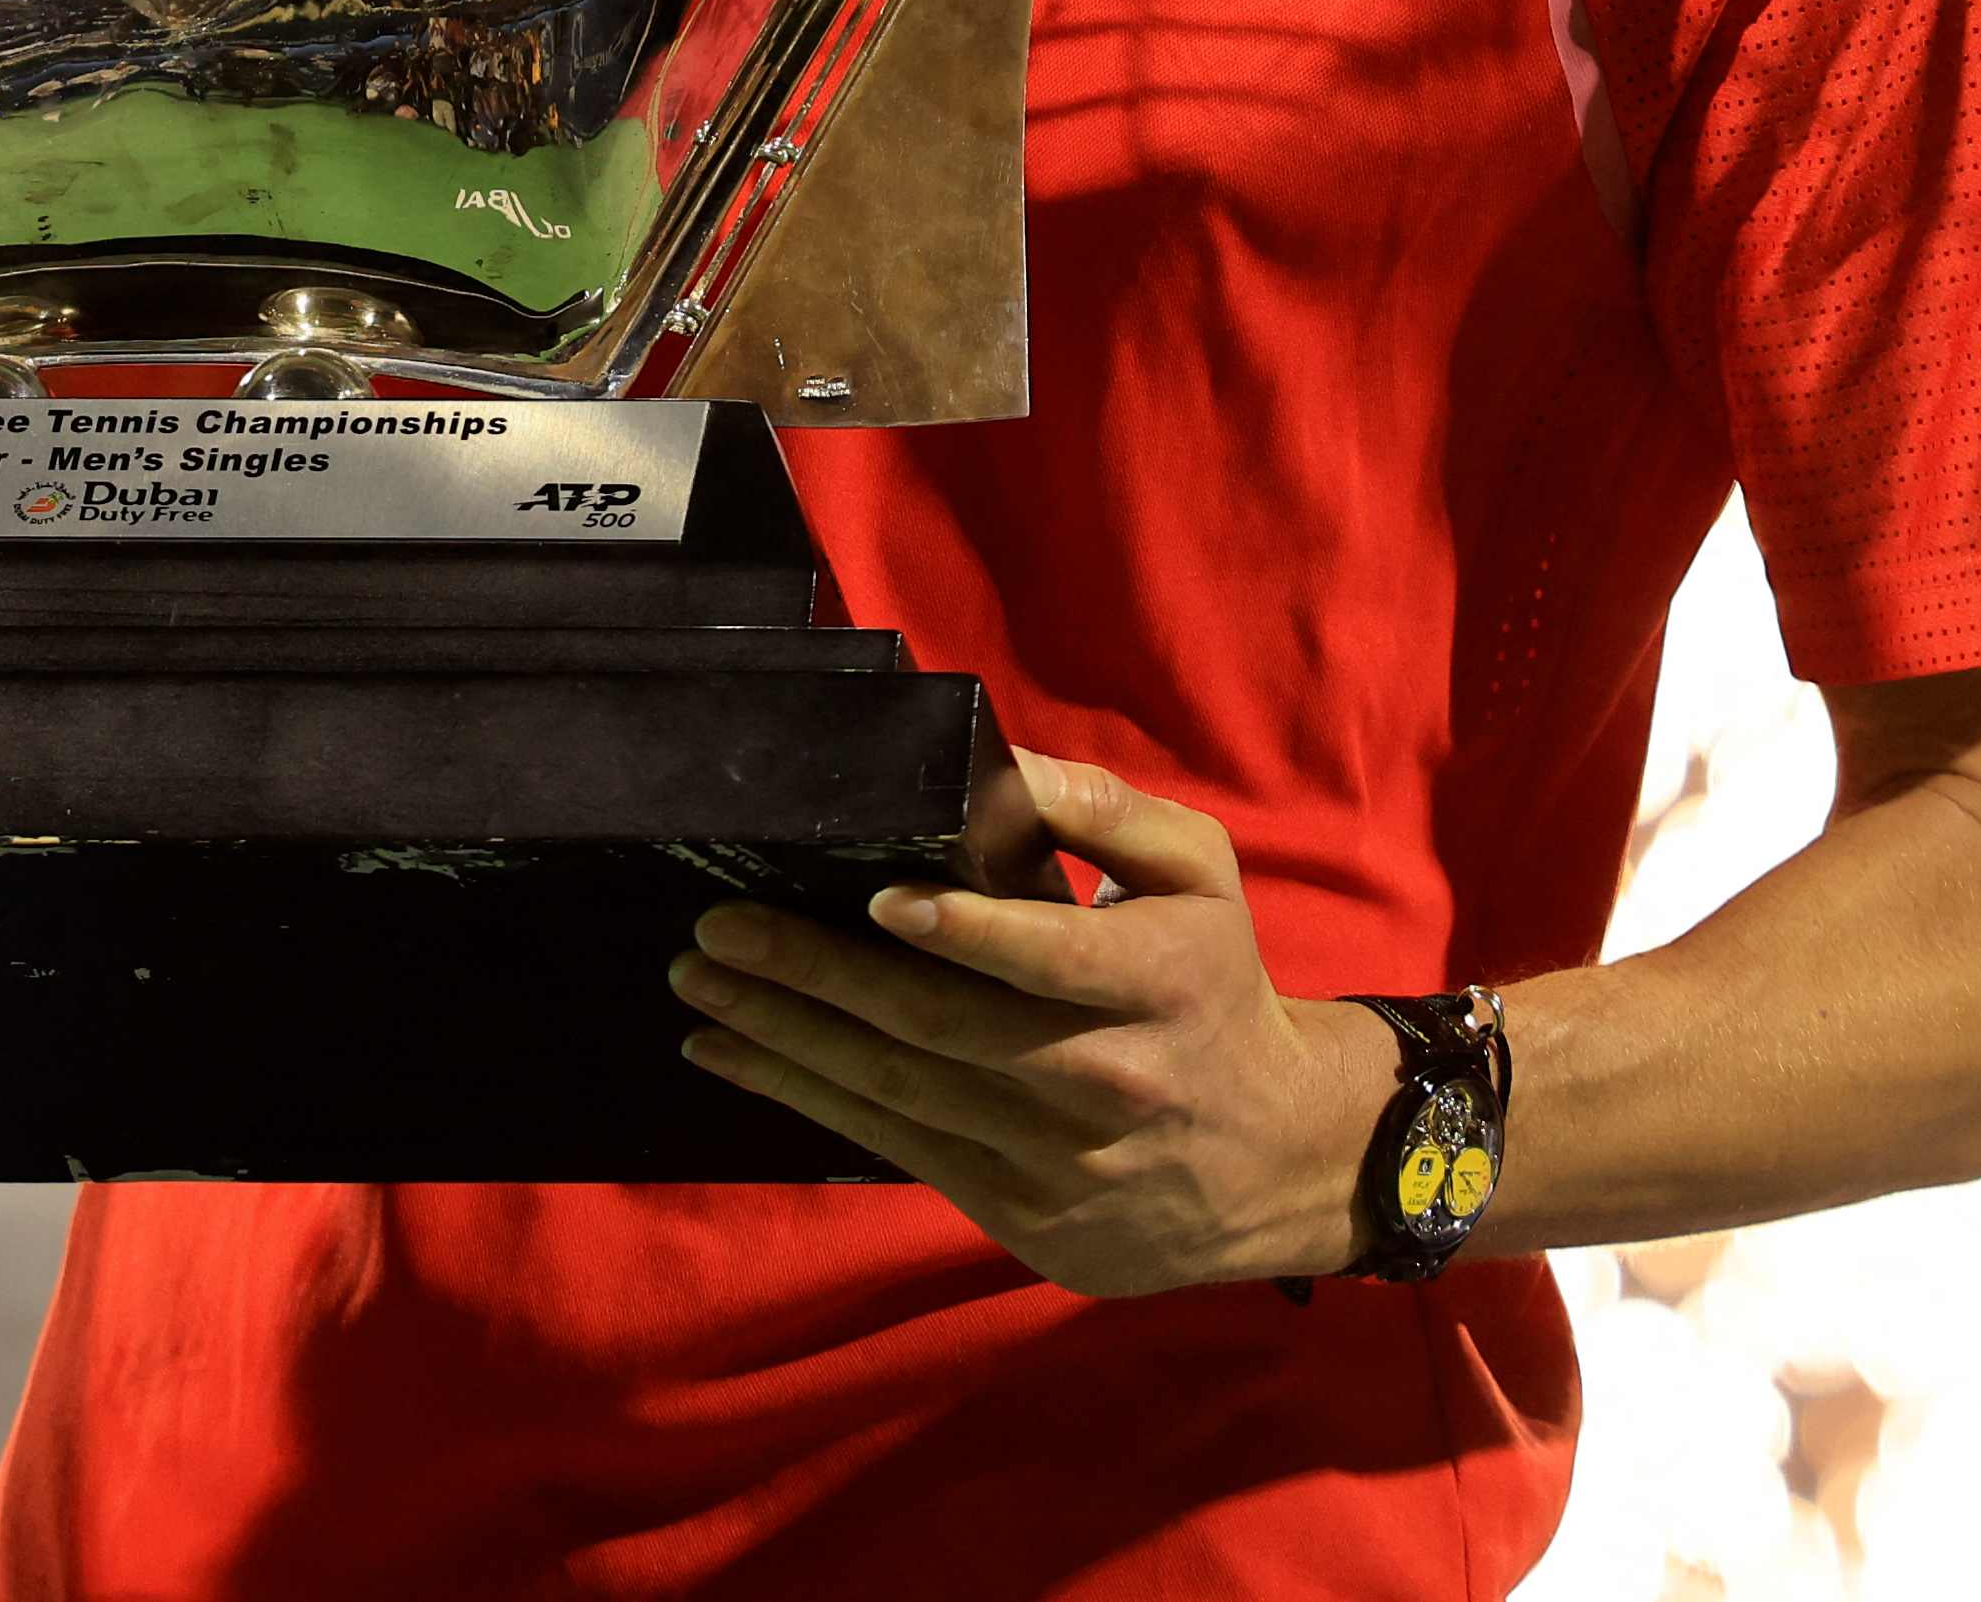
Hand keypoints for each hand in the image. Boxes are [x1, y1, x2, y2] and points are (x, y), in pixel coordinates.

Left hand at [664, 746, 1390, 1296]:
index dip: (962, 930)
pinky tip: (735, 1056)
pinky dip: (806, 1100)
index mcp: (1161, 981)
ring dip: (784, 1038)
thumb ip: (1100, 808)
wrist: (1279, 1159)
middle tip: (718, 929)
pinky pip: (898, 1150)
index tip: (875, 895)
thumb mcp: (1197, 874)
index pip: (1051, 958)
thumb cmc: (1215, 987)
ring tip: (701, 987)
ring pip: (901, 1094)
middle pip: (942, 1027)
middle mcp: (1111, 1080)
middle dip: (814, 974)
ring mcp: (1063, 1163)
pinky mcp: (1025, 1217)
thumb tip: (992, 764)